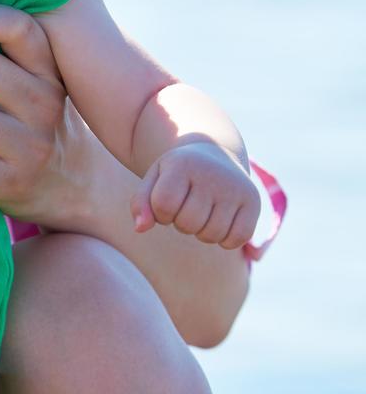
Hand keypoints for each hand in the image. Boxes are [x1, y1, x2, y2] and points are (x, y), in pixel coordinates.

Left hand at [132, 143, 260, 249]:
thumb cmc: (178, 173)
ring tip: (202, 212)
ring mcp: (236, 187)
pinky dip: (224, 239)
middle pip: (188, 224)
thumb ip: (141, 203)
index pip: (164, 205)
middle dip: (181, 223)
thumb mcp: (155, 179)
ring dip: (201, 232)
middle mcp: (213, 174)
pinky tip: (219, 221)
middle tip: (186, 206)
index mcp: (183, 164)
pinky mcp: (253, 201)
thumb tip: (140, 229)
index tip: (167, 201)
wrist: (215, 154)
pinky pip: (236, 239)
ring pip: (211, 235)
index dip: (161, 213)